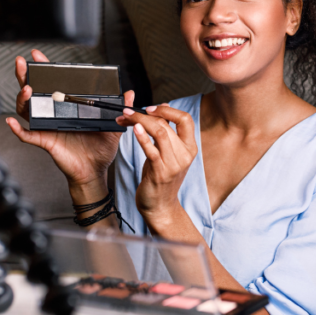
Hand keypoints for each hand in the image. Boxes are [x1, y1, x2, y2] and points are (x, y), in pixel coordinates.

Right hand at [6, 49, 133, 187]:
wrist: (95, 171)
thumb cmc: (100, 151)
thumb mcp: (113, 126)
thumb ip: (120, 109)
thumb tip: (129, 94)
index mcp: (68, 108)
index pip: (54, 84)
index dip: (45, 70)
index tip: (38, 57)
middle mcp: (54, 115)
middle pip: (34, 92)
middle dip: (25, 76)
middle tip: (22, 63)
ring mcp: (48, 127)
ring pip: (27, 110)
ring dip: (23, 99)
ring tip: (26, 89)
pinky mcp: (46, 141)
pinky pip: (28, 136)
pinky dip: (18, 130)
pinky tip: (12, 122)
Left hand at [116, 105, 197, 222]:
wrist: (160, 207)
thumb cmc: (162, 179)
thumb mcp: (168, 153)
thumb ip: (167, 133)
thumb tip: (163, 108)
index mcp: (190, 147)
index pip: (185, 119)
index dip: (167, 110)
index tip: (150, 107)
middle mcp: (185, 154)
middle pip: (167, 124)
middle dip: (144, 114)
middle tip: (127, 112)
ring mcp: (174, 164)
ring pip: (160, 132)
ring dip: (140, 121)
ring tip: (125, 117)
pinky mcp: (160, 172)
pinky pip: (152, 150)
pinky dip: (142, 137)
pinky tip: (134, 129)